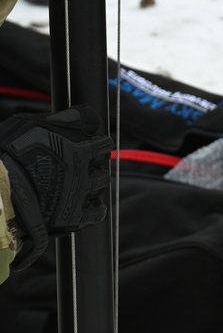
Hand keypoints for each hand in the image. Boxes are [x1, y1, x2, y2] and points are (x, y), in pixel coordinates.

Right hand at [0, 104, 110, 267]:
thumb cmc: (8, 154)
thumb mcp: (32, 124)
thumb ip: (60, 120)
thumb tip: (74, 117)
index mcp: (79, 138)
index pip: (100, 135)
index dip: (91, 139)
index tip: (82, 142)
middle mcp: (85, 163)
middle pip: (103, 159)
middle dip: (90, 161)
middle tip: (75, 164)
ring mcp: (82, 189)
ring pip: (101, 182)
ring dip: (91, 182)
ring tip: (73, 184)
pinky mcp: (75, 215)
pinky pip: (97, 211)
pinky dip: (90, 208)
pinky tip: (78, 205)